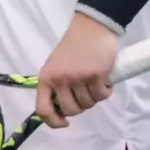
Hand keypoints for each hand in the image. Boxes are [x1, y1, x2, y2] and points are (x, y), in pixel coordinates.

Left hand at [34, 14, 118, 128]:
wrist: (91, 26)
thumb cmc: (73, 47)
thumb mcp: (56, 66)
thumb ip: (56, 87)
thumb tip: (60, 112)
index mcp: (46, 77)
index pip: (43, 109)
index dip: (53, 122)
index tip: (65, 122)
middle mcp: (60, 79)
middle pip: (71, 110)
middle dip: (81, 105)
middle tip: (85, 91)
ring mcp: (78, 77)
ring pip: (89, 104)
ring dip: (94, 96)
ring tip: (94, 80)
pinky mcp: (96, 75)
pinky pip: (103, 96)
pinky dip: (106, 90)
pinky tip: (104, 77)